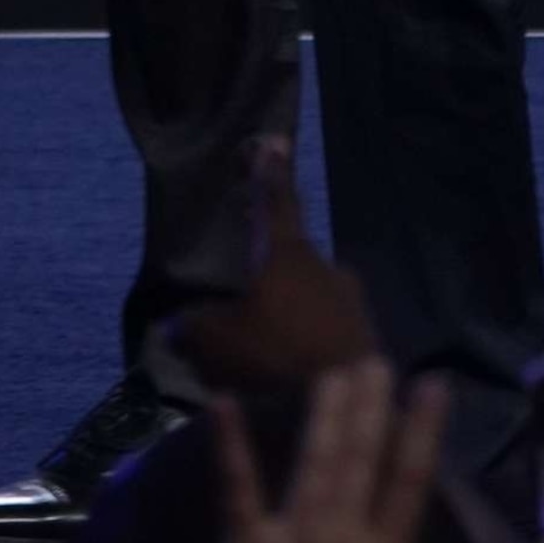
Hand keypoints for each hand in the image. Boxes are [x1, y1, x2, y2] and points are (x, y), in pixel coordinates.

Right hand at [170, 136, 379, 397]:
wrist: (348, 402)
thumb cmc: (275, 357)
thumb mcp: (215, 342)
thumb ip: (192, 328)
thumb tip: (174, 326)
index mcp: (287, 254)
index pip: (275, 201)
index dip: (269, 172)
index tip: (273, 140)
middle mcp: (326, 268)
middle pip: (295, 261)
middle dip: (277, 278)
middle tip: (255, 306)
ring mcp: (353, 304)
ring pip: (316, 299)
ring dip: (296, 317)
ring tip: (273, 353)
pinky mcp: (369, 340)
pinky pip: (330, 333)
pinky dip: (312, 345)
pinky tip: (297, 374)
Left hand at [208, 361, 473, 542]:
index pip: (408, 483)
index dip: (422, 430)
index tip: (432, 386)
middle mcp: (341, 539)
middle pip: (362, 458)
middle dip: (372, 404)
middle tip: (377, 358)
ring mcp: (292, 538)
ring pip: (316, 460)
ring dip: (326, 411)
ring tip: (336, 370)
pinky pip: (238, 486)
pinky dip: (230, 443)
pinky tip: (224, 402)